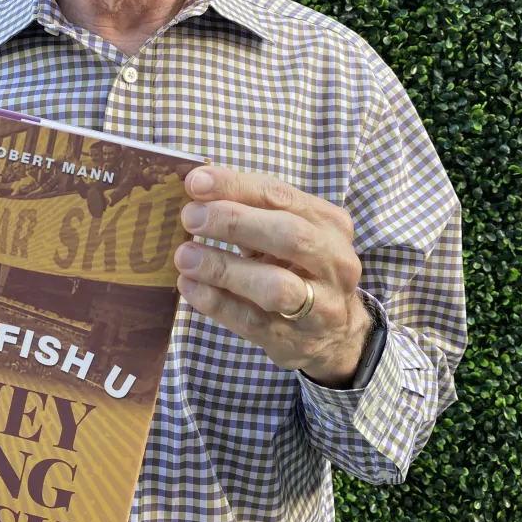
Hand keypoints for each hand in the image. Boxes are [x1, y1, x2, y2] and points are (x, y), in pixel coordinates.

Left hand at [174, 165, 371, 388]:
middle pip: (288, 235)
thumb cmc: (301, 267)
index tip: (195, 182)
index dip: (236, 186)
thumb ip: (252, 209)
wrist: (338, 332)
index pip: (281, 195)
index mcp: (329, 223)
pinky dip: (216, 302)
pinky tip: (189, 286)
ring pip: (274, 285)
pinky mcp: (293, 338)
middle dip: (234, 222)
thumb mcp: (287, 232)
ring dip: (223, 267)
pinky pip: (251, 320)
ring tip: (184, 256)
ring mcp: (319, 305)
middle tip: (191, 217)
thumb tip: (197, 186)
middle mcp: (333, 262)